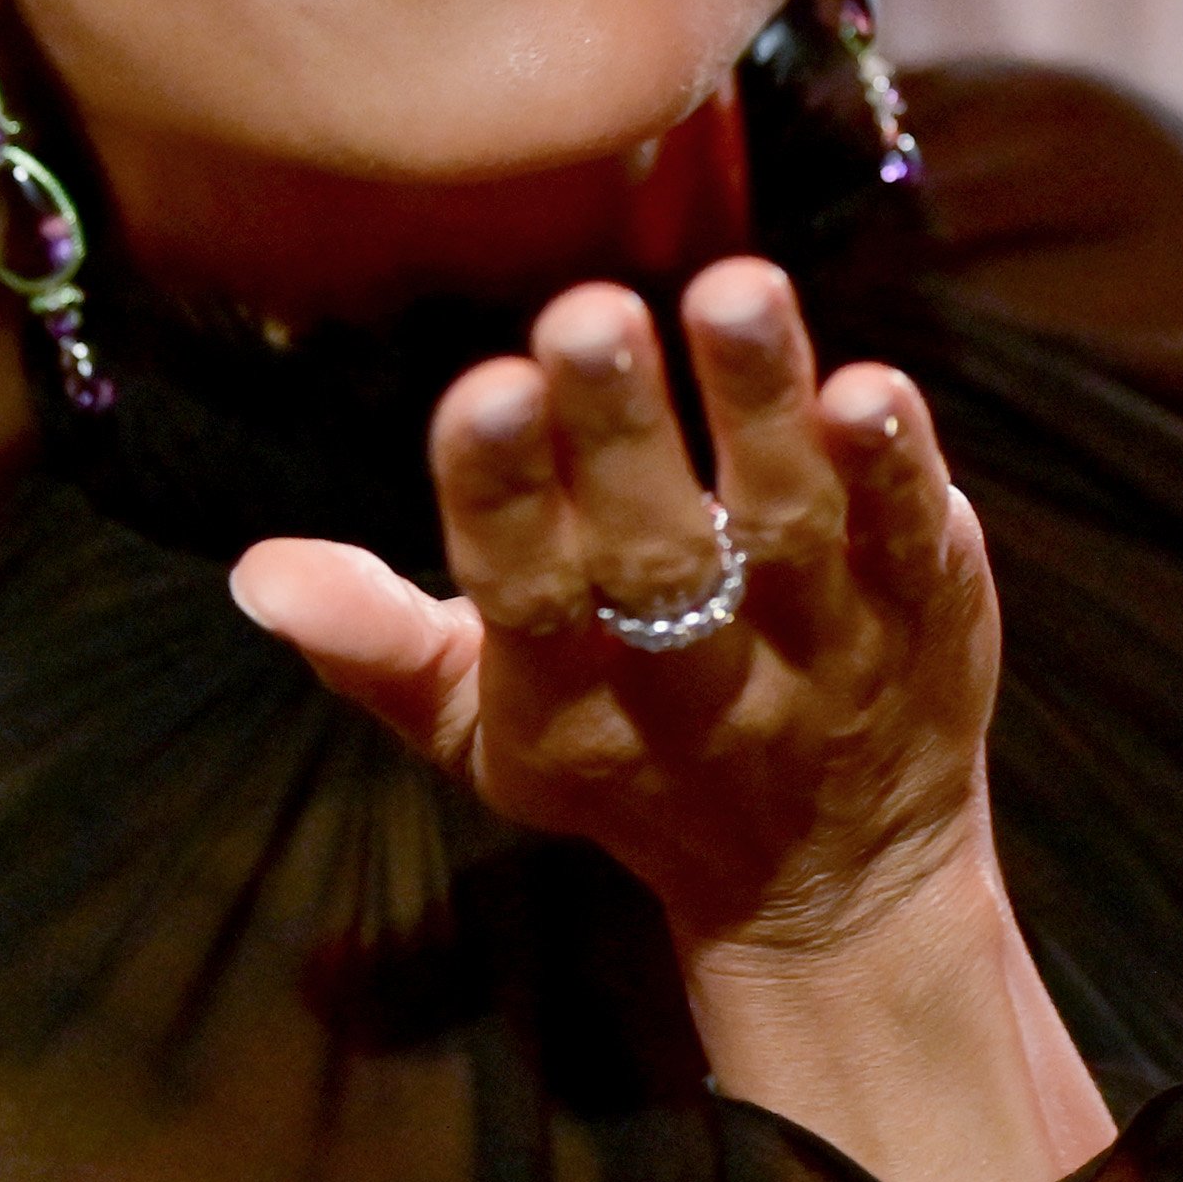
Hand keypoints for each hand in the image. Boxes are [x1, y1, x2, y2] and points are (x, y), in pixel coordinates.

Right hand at [230, 256, 991, 945]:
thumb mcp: (482, 728)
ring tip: (734, 293)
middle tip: (590, 311)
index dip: (503, 498)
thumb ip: (375, 643)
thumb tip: (257, 570)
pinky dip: (899, 472)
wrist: (832, 888)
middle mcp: (697, 683)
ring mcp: (822, 651)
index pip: (524, 594)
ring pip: (791, 531)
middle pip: (657, 556)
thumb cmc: (625, 763)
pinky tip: (870, 387)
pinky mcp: (925, 618)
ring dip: (762, 415)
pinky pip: (914, 540)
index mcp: (565, 701)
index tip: (484, 387)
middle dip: (622, 437)